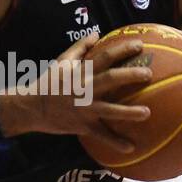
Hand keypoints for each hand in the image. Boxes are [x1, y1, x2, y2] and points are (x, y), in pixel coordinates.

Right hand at [1, 32, 151, 151]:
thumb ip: (80, 47)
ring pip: (109, 110)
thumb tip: (96, 33)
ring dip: (128, 112)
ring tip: (147, 113)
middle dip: (130, 76)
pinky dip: (115, 142)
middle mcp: (85, 89)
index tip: (140, 45)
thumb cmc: (49, 82)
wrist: (32, 107)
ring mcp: (85, 109)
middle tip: (148, 74)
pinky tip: (131, 148)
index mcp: (82, 72)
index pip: (105, 56)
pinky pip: (101, 135)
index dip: (122, 50)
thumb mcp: (62, 61)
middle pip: (111, 80)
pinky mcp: (83, 125)